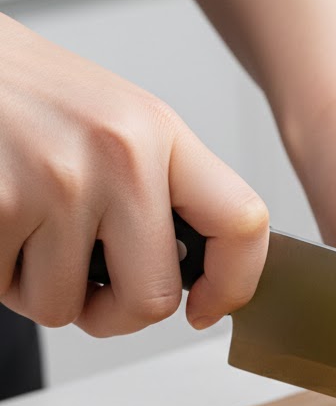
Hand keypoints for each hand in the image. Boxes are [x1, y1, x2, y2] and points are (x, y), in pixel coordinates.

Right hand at [0, 14, 268, 335]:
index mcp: (157, 132)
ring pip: (65, 306)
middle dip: (114, 311)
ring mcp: (56, 182)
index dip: (232, 284)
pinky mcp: (0, 205)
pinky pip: (7, 291)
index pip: (241, 223)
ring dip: (39, 287)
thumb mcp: (111, 120)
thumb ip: (159, 189)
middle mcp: (118, 155)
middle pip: (152, 300)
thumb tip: (196, 274)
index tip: (205, 307)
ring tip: (23, 228)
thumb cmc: (18, 93)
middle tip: (86, 284)